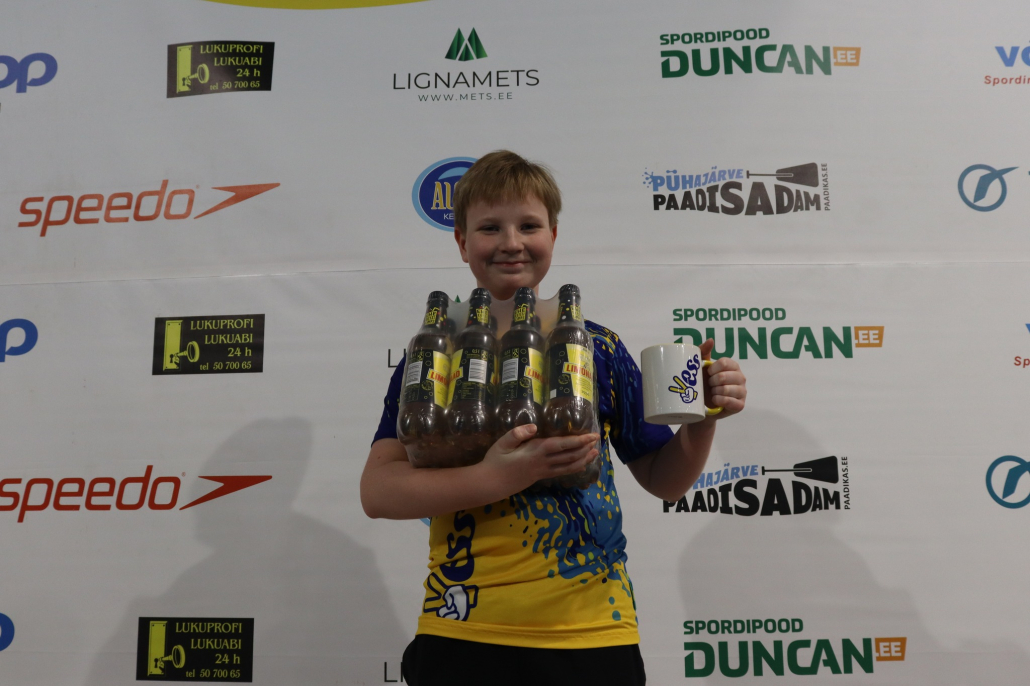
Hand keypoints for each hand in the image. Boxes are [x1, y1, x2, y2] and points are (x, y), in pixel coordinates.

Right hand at [480, 424, 599, 493]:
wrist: (490, 484)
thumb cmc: (494, 461)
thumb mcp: (501, 444)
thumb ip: (517, 434)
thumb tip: (534, 427)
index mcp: (535, 451)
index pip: (562, 445)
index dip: (579, 441)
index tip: (592, 436)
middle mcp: (542, 462)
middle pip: (570, 456)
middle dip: (585, 448)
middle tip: (598, 440)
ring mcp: (543, 472)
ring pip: (569, 466)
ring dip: (583, 459)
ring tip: (595, 453)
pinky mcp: (540, 477)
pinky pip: (562, 472)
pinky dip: (574, 468)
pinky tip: (580, 465)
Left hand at [699, 339, 745, 419]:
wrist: (700, 406)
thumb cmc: (702, 384)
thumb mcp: (700, 367)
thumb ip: (703, 352)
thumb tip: (711, 340)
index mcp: (733, 366)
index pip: (724, 362)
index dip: (712, 369)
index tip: (707, 373)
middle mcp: (741, 377)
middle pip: (723, 376)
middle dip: (711, 382)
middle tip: (709, 385)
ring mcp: (742, 392)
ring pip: (726, 389)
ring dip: (714, 392)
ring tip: (712, 393)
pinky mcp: (740, 405)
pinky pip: (730, 402)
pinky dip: (719, 401)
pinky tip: (715, 401)